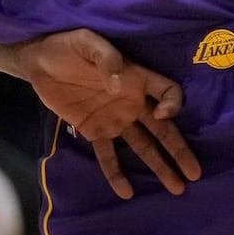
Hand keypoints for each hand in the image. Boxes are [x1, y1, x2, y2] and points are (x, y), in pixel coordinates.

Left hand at [13, 28, 201, 199]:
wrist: (38, 61)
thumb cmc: (67, 46)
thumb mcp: (87, 42)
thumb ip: (106, 58)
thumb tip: (117, 85)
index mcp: (135, 78)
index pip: (168, 92)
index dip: (172, 104)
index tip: (162, 114)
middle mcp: (131, 101)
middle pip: (162, 128)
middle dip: (178, 150)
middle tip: (195, 173)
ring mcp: (114, 119)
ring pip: (143, 146)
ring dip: (159, 166)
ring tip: (177, 188)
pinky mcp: (94, 131)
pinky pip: (108, 155)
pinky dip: (116, 174)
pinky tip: (126, 192)